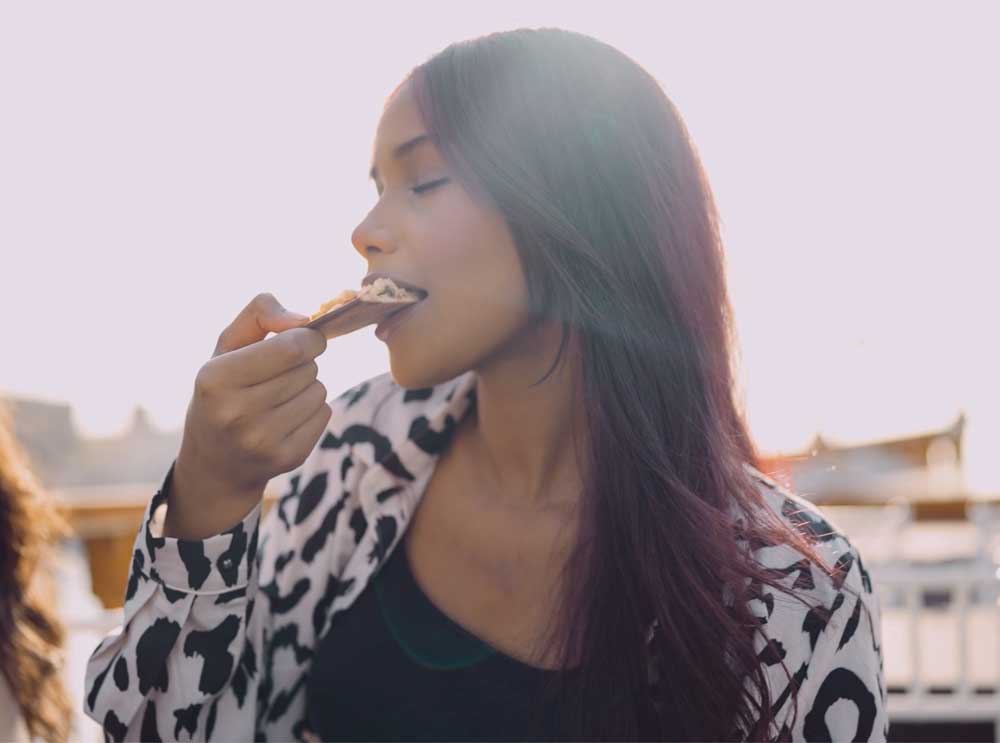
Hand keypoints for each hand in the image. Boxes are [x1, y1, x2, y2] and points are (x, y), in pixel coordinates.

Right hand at [170, 293, 331, 531]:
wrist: (215, 464)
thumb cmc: (223, 391)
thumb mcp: (226, 347)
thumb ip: (259, 314)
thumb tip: (303, 319)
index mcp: (216, 379)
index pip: (291, 347)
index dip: (308, 337)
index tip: (304, 338)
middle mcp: (236, 414)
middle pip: (307, 368)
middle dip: (304, 363)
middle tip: (281, 373)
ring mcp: (263, 441)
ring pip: (319, 391)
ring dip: (309, 386)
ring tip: (281, 396)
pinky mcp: (288, 458)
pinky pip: (325, 415)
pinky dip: (314, 409)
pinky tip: (288, 417)